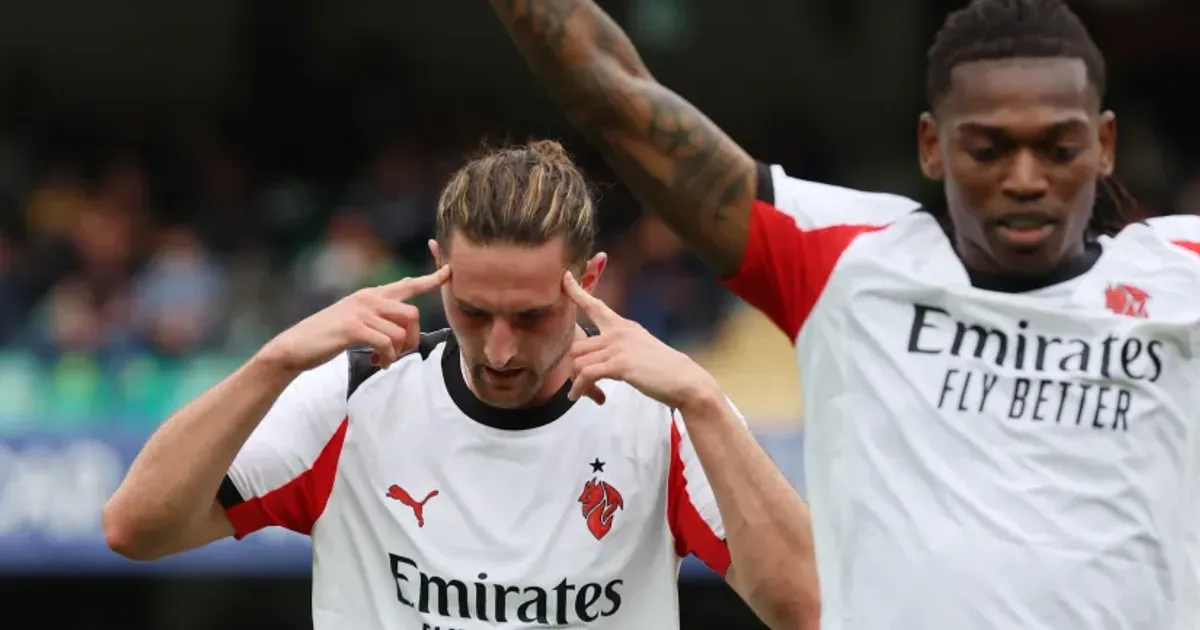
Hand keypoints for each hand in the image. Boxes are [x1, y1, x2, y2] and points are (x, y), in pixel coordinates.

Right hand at [257, 264, 450, 372]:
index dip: (430, 279)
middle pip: (412, 314)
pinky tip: (376, 362)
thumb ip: (379, 317)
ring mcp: (360, 311)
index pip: (406, 284)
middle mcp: (368, 298)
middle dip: (412, 338)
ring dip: (397, 353)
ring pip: (400, 331)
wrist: (295, 346)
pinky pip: (387, 343)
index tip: (449, 272)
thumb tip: (403, 325)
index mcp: (370, 295)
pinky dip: (386, 358)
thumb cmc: (327, 337)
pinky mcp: (353, 327)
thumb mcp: (356, 320)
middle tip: (399, 354)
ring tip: (383, 360)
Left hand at [563, 271, 717, 408]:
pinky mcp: (620, 364)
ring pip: (578, 361)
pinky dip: (580, 388)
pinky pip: (587, 374)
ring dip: (577, 381)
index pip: (595, 305)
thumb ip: (620, 347)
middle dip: (574, 368)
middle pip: (577, 345)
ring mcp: (619, 347)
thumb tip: (599, 360)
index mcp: (624, 326)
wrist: (685, 381)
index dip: (577, 291)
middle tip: (580, 385)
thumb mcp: (641, 348)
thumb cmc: (664, 370)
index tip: (565, 278)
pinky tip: (578, 396)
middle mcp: (619, 332)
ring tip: (584, 393)